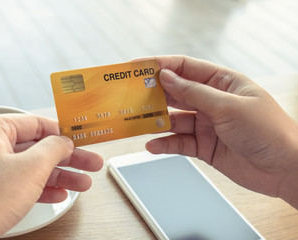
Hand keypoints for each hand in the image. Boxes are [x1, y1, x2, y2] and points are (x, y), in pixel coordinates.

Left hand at [0, 114, 102, 238]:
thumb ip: (53, 149)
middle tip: (91, 163)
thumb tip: (65, 142)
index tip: (81, 140)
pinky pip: (22, 183)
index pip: (37, 124)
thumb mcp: (30, 168)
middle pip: (39, 148)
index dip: (63, 133)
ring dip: (60, 177)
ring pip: (33, 167)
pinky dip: (43, 189)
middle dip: (68, 159)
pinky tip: (60, 195)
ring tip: (83, 184)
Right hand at [145, 55, 297, 207]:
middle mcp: (212, 101)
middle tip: (132, 95)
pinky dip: (166, 144)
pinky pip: (180, 142)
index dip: (163, 65)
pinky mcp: (204, 146)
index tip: (139, 67)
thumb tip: (167, 77)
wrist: (285, 169)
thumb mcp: (229, 106)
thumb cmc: (267, 130)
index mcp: (222, 83)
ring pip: (175, 119)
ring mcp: (207, 124)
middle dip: (155, 94)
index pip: (187, 68)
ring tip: (137, 122)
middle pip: (177, 93)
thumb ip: (195, 93)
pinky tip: (152, 145)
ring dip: (157, 121)